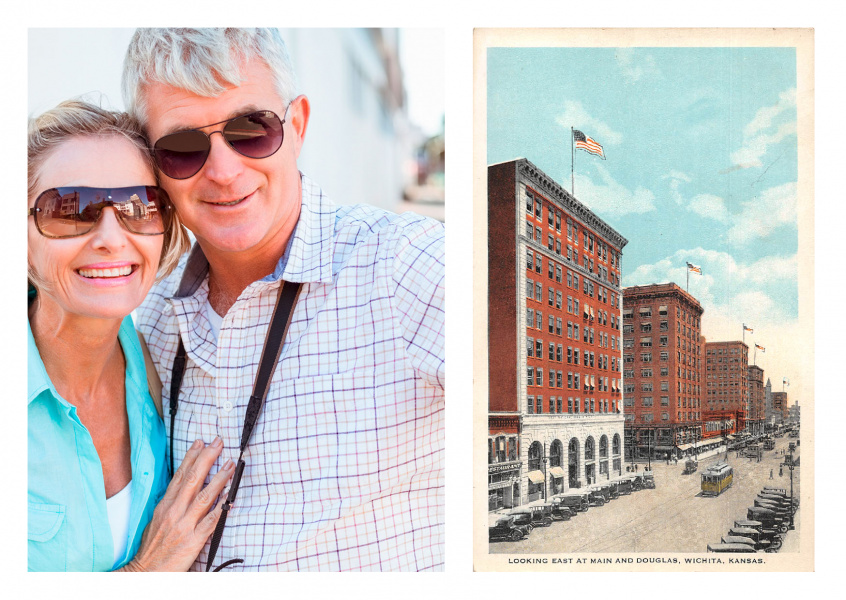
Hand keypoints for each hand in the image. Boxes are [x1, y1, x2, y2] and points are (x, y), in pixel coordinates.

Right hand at [117, 437, 234, 571]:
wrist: (146, 573)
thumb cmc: (153, 547)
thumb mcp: (157, 520)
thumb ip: (171, 503)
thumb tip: (184, 487)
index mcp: (165, 506)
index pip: (180, 476)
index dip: (191, 457)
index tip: (201, 441)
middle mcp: (174, 512)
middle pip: (193, 479)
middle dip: (206, 458)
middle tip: (218, 442)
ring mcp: (184, 525)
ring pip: (204, 497)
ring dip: (219, 479)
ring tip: (230, 464)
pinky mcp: (193, 541)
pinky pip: (210, 522)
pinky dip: (221, 508)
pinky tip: (230, 497)